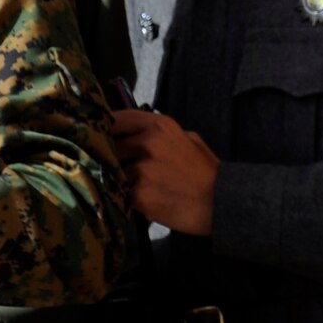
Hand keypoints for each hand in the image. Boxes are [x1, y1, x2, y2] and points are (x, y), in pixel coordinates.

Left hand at [113, 110, 218, 236]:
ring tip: (138, 188)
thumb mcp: (189, 139)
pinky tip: (143, 201)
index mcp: (160, 125)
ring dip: (119, 181)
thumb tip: (136, 135)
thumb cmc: (206, 171)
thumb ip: (161, 134)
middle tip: (120, 169)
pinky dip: (128, 198)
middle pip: (110, 147)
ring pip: (113, 173)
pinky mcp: (139, 194)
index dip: (105, 129)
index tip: (101, 138)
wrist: (220, 202)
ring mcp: (142, 169)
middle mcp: (148, 143)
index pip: (117, 119)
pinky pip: (121, 194)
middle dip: (112, 159)